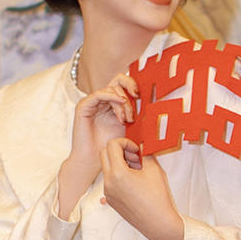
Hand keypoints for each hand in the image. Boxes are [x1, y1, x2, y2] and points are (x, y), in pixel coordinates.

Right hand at [57, 69, 139, 214]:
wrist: (94, 160)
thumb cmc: (111, 147)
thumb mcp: (130, 127)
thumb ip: (137, 114)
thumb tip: (156, 105)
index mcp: (113, 102)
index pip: (124, 84)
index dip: (134, 85)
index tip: (143, 96)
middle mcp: (103, 99)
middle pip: (118, 79)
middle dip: (130, 87)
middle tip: (137, 99)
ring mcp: (93, 102)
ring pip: (112, 88)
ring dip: (123, 101)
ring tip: (126, 119)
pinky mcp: (84, 106)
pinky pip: (99, 94)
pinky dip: (111, 97)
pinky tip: (121, 104)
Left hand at [98, 135, 183, 239]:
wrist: (157, 223)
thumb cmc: (157, 198)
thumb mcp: (154, 169)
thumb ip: (145, 153)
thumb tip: (141, 147)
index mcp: (117, 173)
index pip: (112, 145)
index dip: (126, 142)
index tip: (137, 150)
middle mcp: (108, 182)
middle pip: (104, 154)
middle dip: (119, 151)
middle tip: (135, 158)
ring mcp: (107, 192)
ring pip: (106, 167)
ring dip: (119, 163)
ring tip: (137, 171)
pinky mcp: (110, 200)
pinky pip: (109, 180)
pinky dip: (118, 175)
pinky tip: (134, 181)